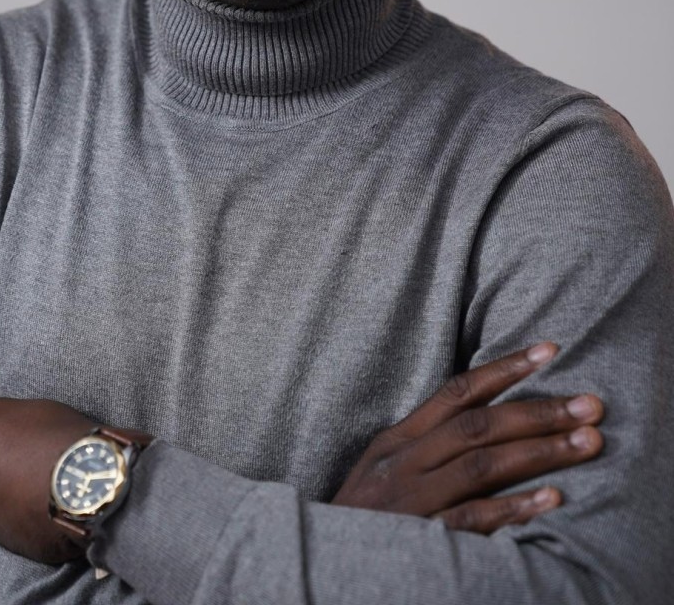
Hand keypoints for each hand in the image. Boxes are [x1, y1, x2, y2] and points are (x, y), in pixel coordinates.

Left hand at [0, 398, 150, 563]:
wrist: (78, 485)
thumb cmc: (68, 443)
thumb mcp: (43, 413)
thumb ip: (18, 422)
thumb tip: (17, 435)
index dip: (3, 440)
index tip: (18, 450)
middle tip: (17, 473)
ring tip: (23, 496)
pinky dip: (0, 513)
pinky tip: (23, 511)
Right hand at [331, 342, 603, 533]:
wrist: (317, 557)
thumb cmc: (359, 516)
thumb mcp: (381, 467)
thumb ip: (423, 442)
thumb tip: (478, 415)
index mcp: (398, 439)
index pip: (457, 391)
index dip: (504, 368)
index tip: (549, 351)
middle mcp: (406, 462)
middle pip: (479, 425)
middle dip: (539, 411)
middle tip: (589, 404)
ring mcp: (413, 500)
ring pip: (482, 465)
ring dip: (539, 452)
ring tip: (587, 443)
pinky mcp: (421, 539)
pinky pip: (473, 519)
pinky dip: (513, 508)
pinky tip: (552, 499)